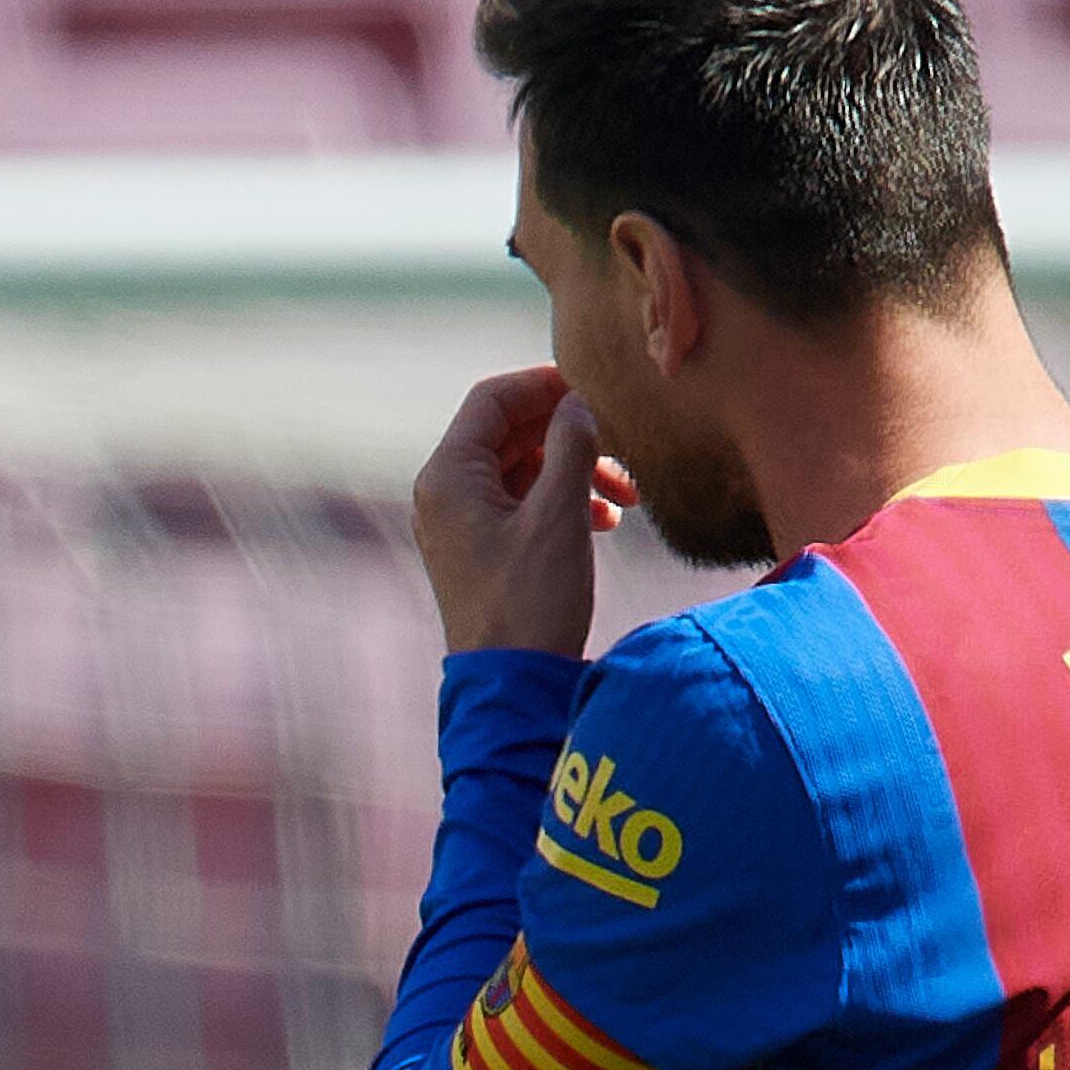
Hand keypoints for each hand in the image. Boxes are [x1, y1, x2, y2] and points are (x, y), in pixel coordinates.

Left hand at [411, 365, 632, 658]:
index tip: (593, 388)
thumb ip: (571, 448)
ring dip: (575, 470)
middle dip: (568, 434)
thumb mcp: (560, 516)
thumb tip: (578, 404)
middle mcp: (444, 494)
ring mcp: (460, 523)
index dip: (543, 385)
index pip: (491, 400)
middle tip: (621, 445)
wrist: (513, 684)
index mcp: (448, 477)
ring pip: (522, 469)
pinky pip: (522, 503)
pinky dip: (563, 500)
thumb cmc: (531, 603)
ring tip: (626, 496)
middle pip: (509, 433)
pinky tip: (606, 520)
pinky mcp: (482, 549)